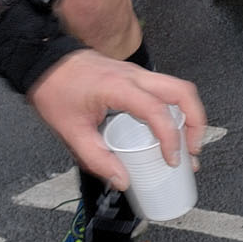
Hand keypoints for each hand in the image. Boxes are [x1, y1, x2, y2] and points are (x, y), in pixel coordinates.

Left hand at [26, 49, 206, 190]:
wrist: (45, 62)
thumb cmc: (55, 90)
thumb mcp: (71, 132)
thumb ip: (97, 159)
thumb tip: (123, 179)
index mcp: (119, 88)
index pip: (157, 111)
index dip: (171, 138)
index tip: (172, 159)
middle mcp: (135, 76)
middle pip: (183, 91)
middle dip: (196, 121)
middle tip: (193, 149)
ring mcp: (138, 73)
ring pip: (179, 87)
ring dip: (190, 114)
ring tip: (187, 142)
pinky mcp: (136, 76)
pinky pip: (167, 89)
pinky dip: (177, 108)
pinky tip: (170, 128)